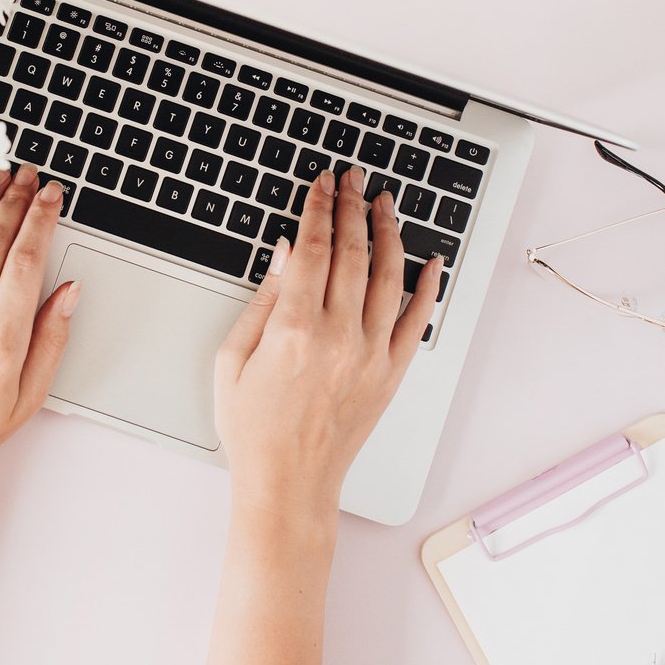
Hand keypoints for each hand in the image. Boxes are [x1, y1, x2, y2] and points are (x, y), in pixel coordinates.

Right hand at [213, 166, 441, 527]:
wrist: (288, 484)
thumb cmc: (253, 429)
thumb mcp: (232, 359)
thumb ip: (261, 300)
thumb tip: (285, 253)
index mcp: (293, 330)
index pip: (313, 249)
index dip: (317, 209)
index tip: (320, 185)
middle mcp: (338, 338)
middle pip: (353, 253)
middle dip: (352, 207)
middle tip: (352, 179)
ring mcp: (370, 356)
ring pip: (389, 277)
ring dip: (389, 233)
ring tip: (385, 204)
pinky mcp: (390, 375)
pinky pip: (418, 322)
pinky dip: (428, 288)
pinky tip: (431, 261)